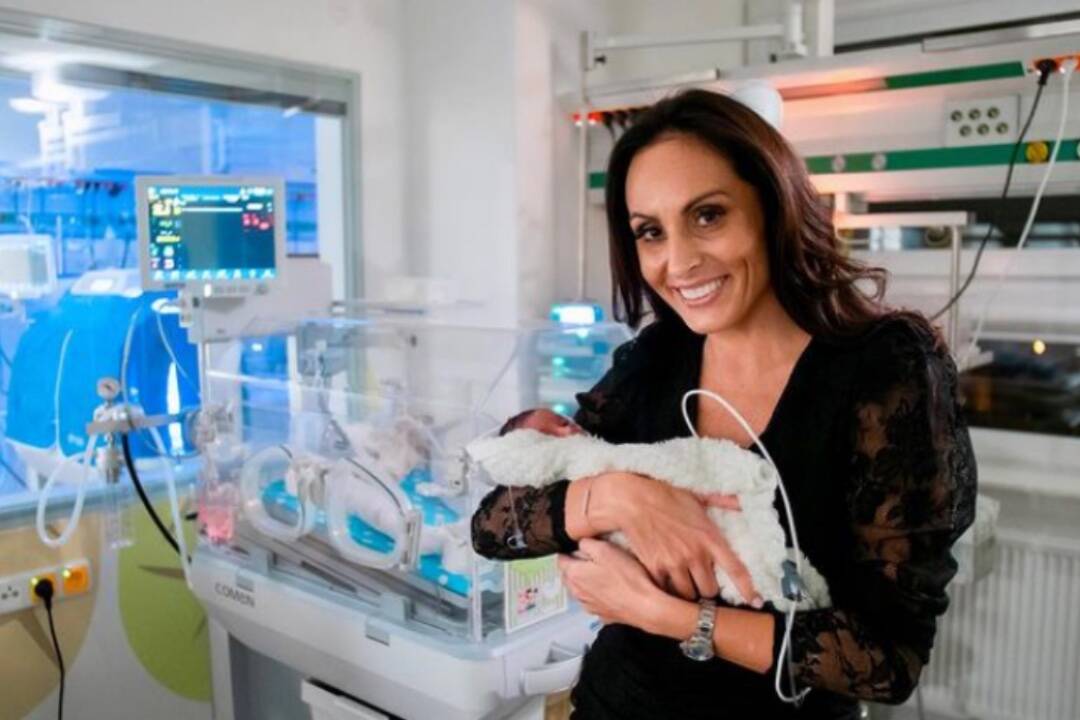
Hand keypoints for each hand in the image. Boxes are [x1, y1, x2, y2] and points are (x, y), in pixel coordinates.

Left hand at [557, 538, 670, 628]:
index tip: (575, 547)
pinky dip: (599, 593)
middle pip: (569, 575)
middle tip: (593, 558)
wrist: (645, 606)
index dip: (568, 551)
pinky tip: (613, 588)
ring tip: (605, 572)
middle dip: (576, 566)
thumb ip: (587, 543)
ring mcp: (589, 605)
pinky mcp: (602, 614)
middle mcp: (578, 593)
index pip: (560, 560)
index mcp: (575, 575)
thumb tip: (580, 543)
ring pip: (581, 589)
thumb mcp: (605, 549)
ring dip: (588, 580)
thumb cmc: (627, 579)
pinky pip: (595, 600)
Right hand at [591, 474, 759, 604]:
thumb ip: (723, 501)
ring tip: (683, 582)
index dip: (748, 588)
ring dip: (687, 591)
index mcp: (710, 538)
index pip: (736, 569)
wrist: (634, 500)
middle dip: (706, 588)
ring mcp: (674, 563)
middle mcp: (695, 555)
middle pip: (710, 590)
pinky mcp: (655, 568)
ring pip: (688, 595)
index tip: (755, 600)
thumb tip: (742, 501)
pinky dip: (667, 589)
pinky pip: (666, 590)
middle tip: (701, 581)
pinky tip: (666, 580)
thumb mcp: (699, 496)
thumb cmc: (667, 496)